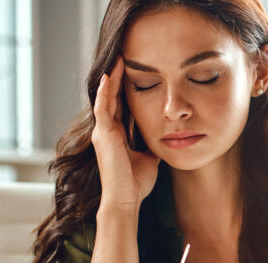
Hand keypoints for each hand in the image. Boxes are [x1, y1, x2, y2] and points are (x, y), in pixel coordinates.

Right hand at [91, 55, 159, 211]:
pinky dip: (104, 92)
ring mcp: (103, 133)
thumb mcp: (149, 159)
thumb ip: (152, 146)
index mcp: (117, 136)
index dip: (125, 89)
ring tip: (118, 60)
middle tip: (123, 57)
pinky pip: (102, 108)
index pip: (120, 106)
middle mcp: (107, 131)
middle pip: (111, 98)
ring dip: (110, 79)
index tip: (134, 72)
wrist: (125, 200)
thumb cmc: (135, 184)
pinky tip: (107, 78)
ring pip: (105, 98)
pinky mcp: (103, 135)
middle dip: (117, 78)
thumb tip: (165, 139)